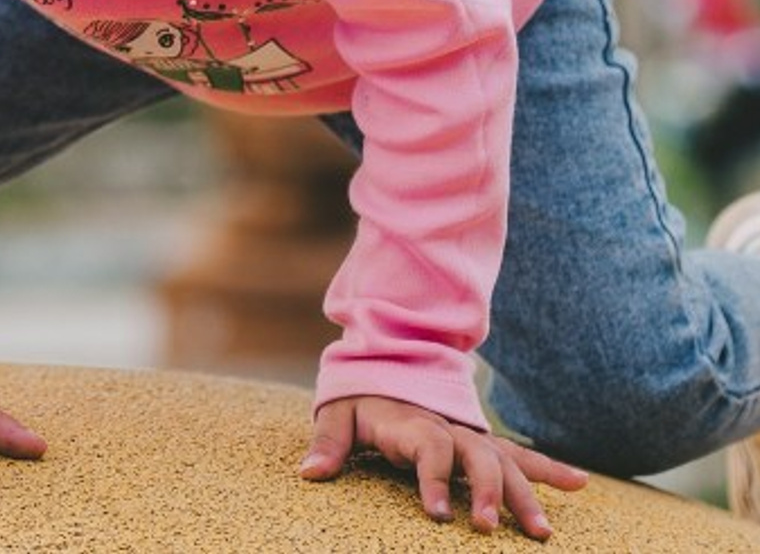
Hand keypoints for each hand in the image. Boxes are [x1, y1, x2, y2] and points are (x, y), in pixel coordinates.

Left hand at [302, 395, 587, 539]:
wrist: (389, 358)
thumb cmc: (362, 396)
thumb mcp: (340, 412)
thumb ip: (328, 441)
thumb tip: (308, 473)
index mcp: (414, 421)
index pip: (428, 449)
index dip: (432, 480)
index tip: (436, 516)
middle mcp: (449, 428)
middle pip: (474, 457)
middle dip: (485, 492)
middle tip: (487, 528)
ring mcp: (471, 435)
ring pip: (504, 462)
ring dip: (525, 494)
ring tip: (543, 532)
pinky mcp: (484, 442)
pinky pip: (520, 455)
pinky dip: (549, 468)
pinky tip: (581, 484)